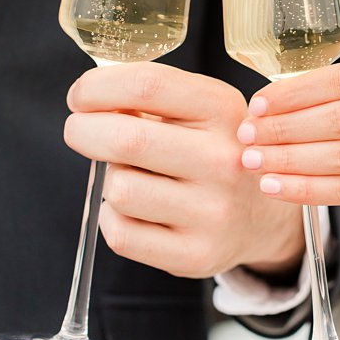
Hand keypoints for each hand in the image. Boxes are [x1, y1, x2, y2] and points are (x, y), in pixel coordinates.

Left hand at [64, 63, 303, 277]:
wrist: (260, 217)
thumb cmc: (211, 151)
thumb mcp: (199, 108)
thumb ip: (149, 96)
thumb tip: (87, 99)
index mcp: (223, 109)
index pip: (146, 85)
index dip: (95, 87)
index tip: (79, 97)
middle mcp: (225, 160)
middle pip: (125, 139)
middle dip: (82, 131)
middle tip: (79, 131)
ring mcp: (213, 212)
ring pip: (118, 189)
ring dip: (110, 179)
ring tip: (132, 176)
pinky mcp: (196, 254)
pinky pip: (120, 233)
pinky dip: (113, 218)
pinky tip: (134, 210)